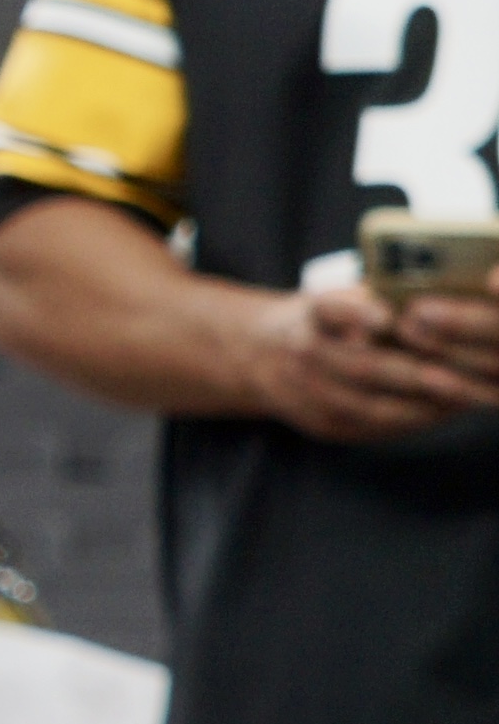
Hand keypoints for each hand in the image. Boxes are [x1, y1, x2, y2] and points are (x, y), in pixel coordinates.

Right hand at [252, 277, 498, 444]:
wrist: (256, 356)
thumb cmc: (317, 319)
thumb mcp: (334, 295)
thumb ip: (372, 297)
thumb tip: (434, 298)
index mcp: (310, 314)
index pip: (331, 309)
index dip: (359, 313)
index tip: (390, 317)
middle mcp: (305, 354)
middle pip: (364, 368)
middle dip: (419, 376)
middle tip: (462, 380)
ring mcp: (311, 395)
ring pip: (373, 407)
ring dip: (424, 406)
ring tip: (465, 399)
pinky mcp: (323, 425)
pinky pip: (374, 428)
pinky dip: (413, 421)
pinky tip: (444, 412)